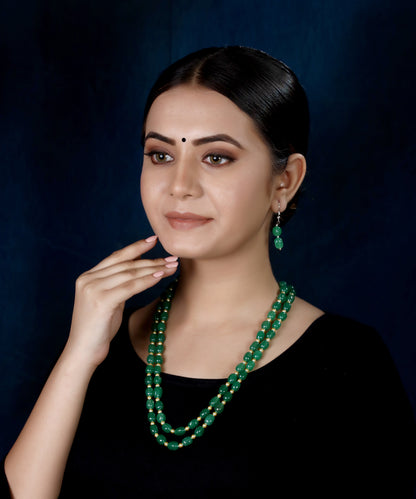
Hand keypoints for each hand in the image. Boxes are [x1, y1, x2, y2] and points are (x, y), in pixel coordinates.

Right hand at [64, 235, 177, 366]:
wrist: (83, 352)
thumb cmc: (98, 329)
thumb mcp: (109, 301)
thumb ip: (118, 285)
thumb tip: (139, 269)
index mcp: (88, 277)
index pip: (116, 257)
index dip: (135, 247)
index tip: (154, 239)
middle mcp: (88, 279)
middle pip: (126, 265)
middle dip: (151, 260)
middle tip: (172, 258)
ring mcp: (93, 289)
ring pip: (130, 274)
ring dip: (153, 269)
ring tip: (171, 266)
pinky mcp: (101, 300)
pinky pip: (129, 287)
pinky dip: (146, 281)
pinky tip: (160, 277)